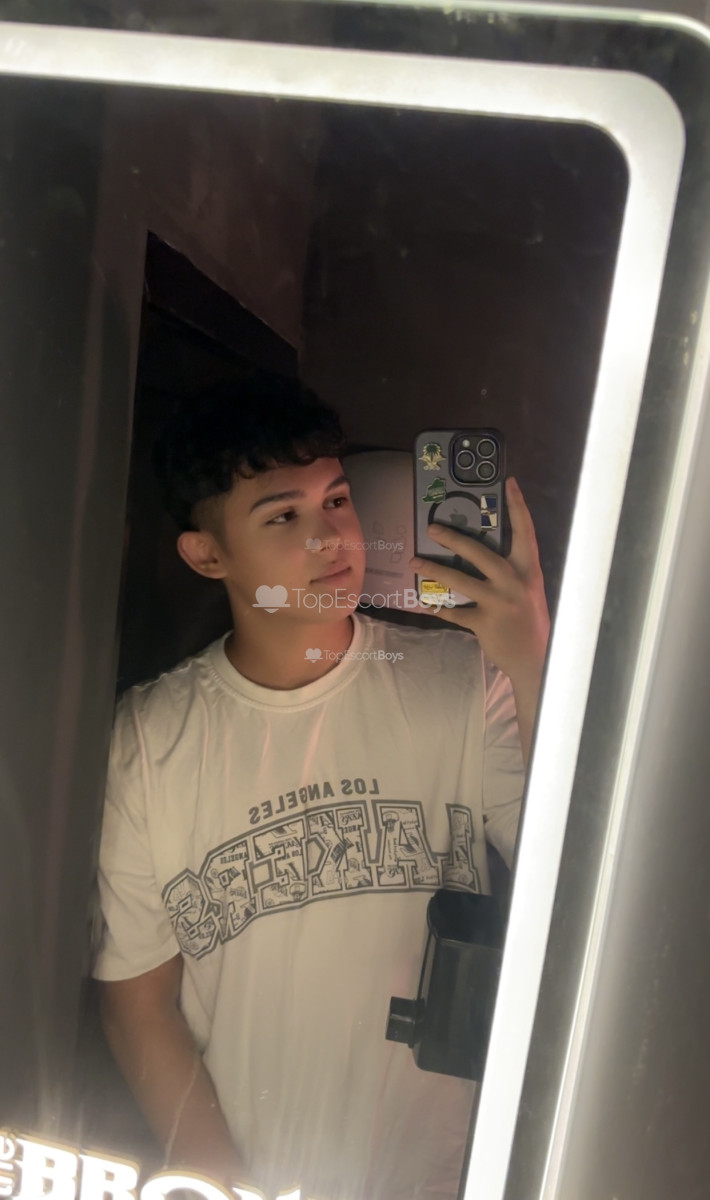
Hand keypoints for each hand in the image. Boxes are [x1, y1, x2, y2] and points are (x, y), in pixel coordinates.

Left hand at [409, 477, 549, 688]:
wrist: (535, 659)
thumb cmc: (530, 620)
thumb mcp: (528, 590)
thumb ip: (512, 571)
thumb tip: (481, 550)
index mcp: (529, 570)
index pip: (525, 531)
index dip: (518, 506)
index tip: (510, 482)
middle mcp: (515, 583)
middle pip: (481, 553)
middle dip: (454, 539)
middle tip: (432, 528)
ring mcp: (500, 603)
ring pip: (461, 581)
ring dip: (434, 570)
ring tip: (414, 561)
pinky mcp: (485, 623)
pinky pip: (455, 613)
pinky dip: (439, 608)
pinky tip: (425, 603)